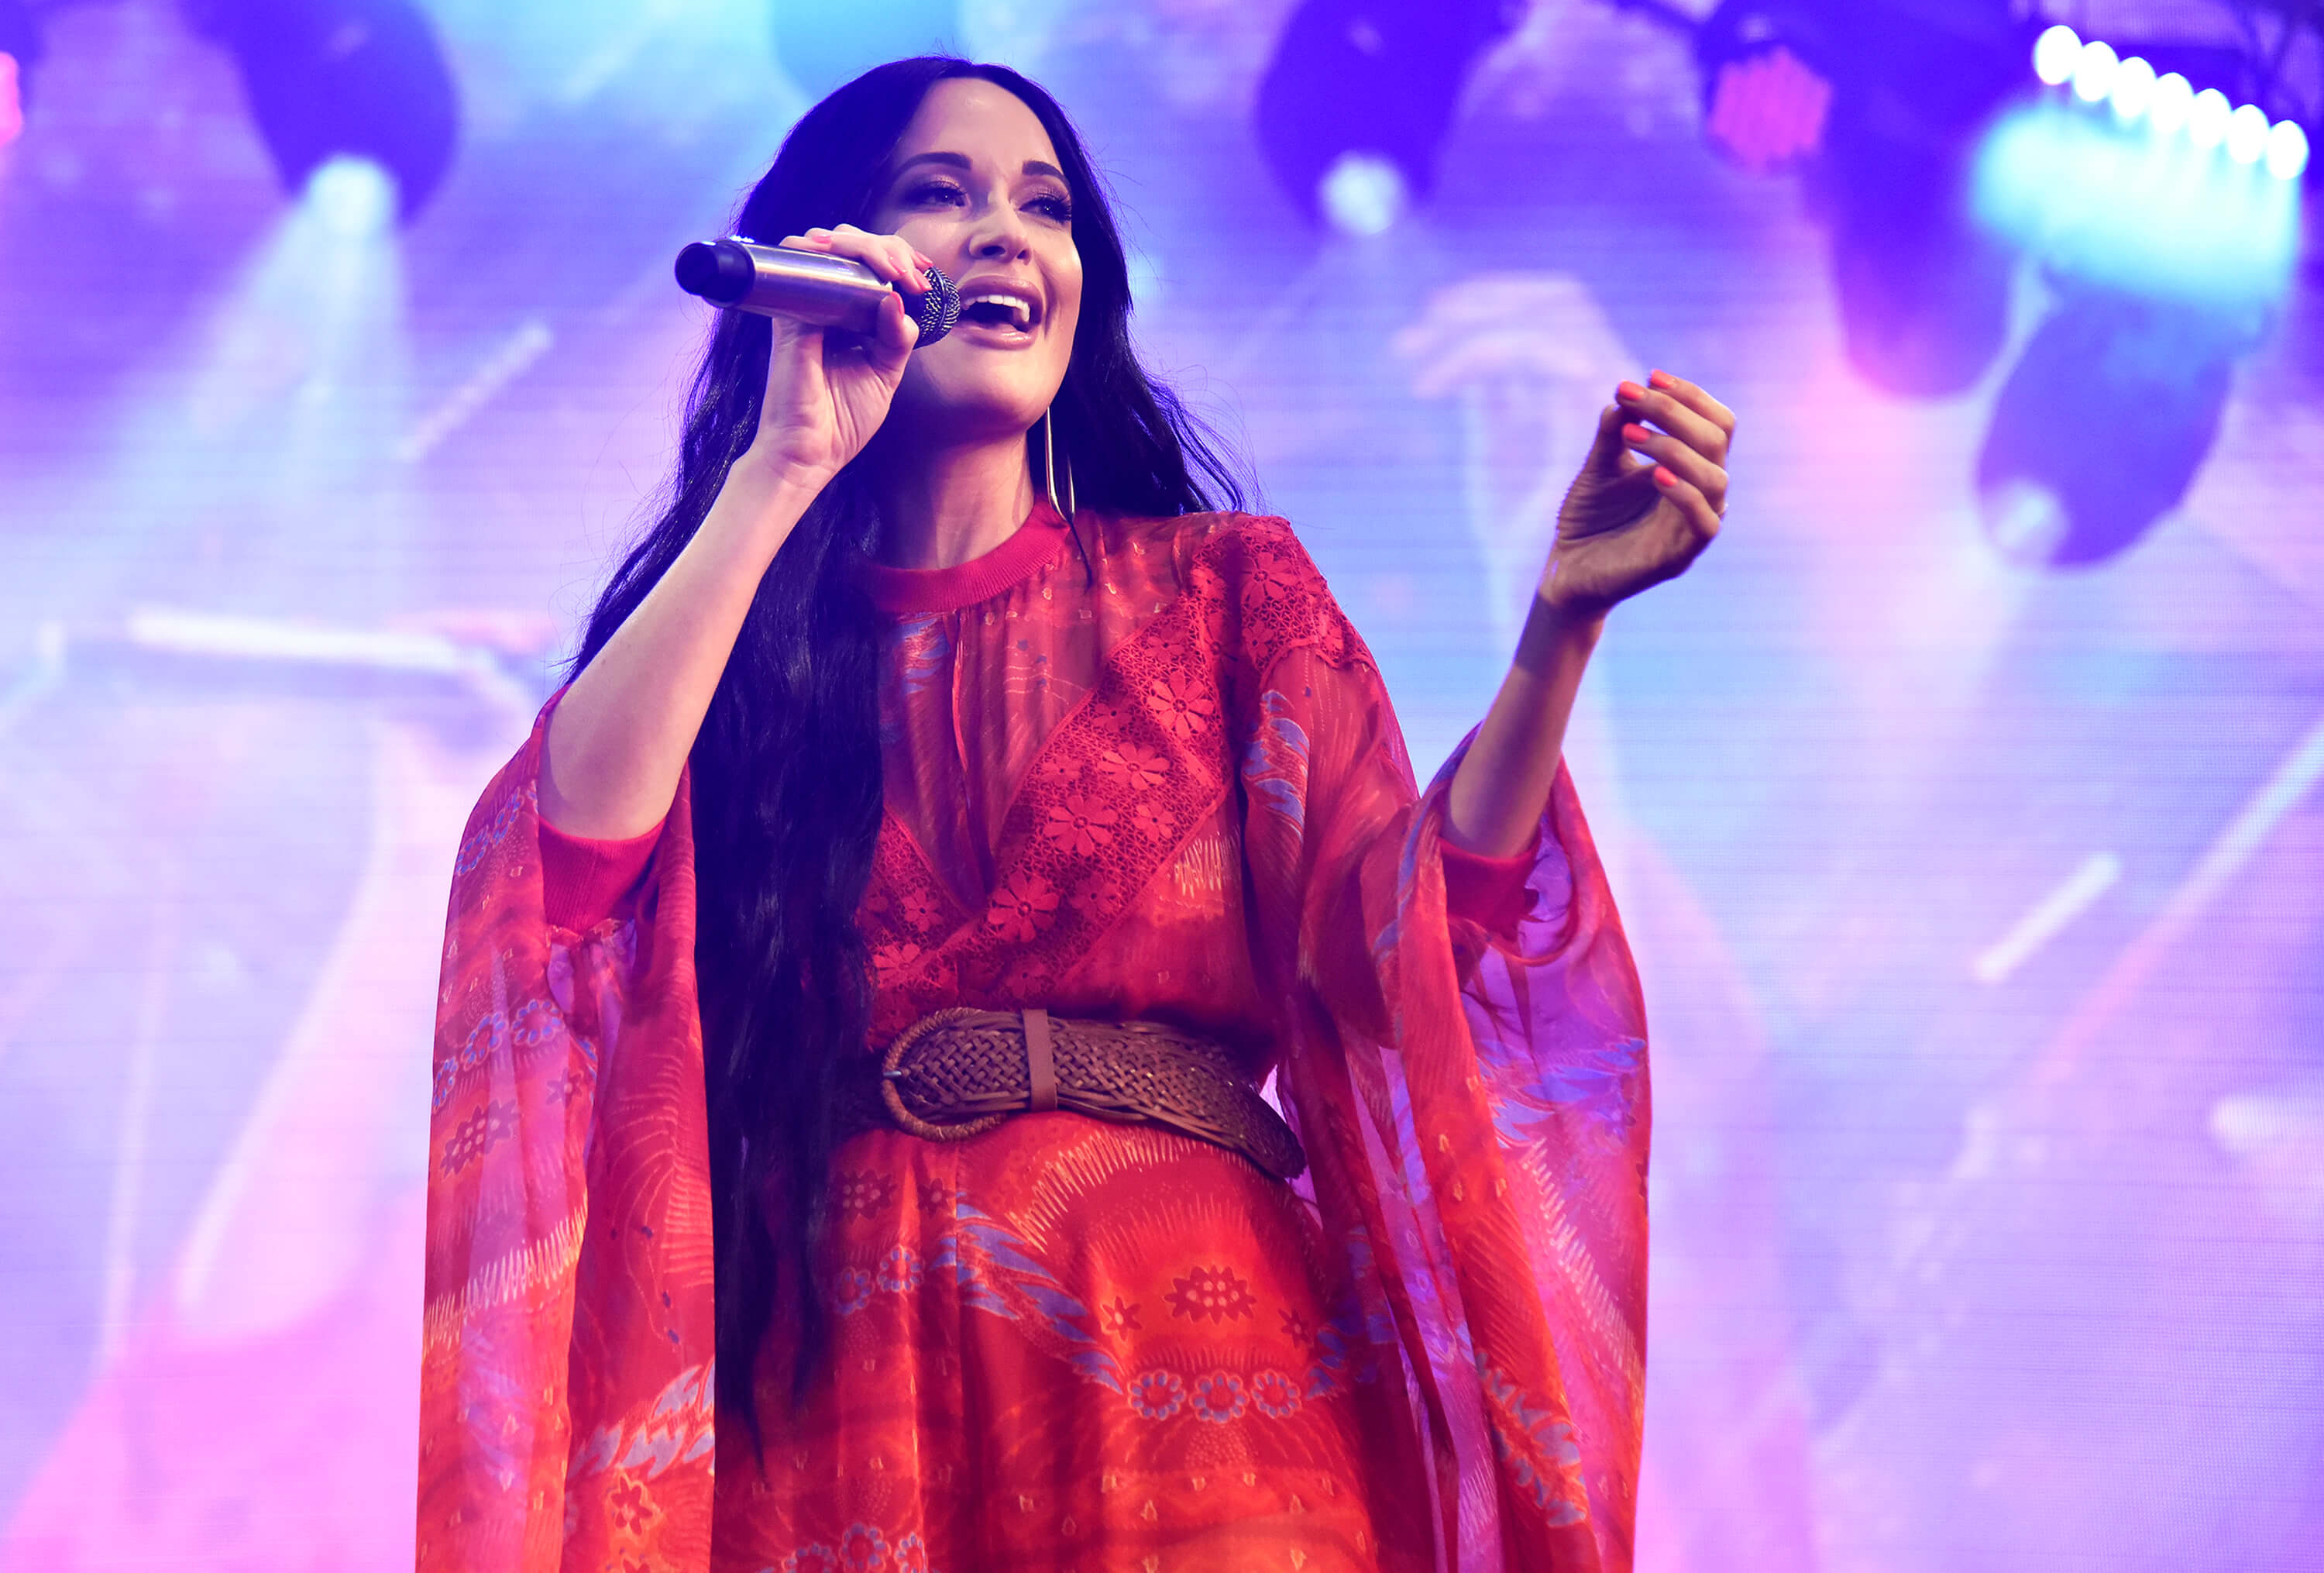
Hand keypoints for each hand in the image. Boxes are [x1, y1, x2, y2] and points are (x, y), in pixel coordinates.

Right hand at [742, 224, 930, 482]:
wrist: (810, 454)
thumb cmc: (842, 421)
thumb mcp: (884, 374)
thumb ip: (896, 338)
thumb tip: (900, 299)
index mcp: (846, 316)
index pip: (868, 266)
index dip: (897, 257)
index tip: (925, 275)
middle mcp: (822, 304)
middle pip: (850, 245)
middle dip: (889, 247)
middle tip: (914, 274)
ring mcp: (803, 305)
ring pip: (828, 244)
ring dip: (867, 245)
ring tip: (897, 271)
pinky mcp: (790, 314)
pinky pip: (799, 263)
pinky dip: (828, 251)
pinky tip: (864, 265)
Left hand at [1540, 370, 1733, 621]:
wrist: (1567, 569)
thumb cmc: (1589, 516)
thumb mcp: (1599, 465)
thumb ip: (1613, 430)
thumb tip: (1626, 392)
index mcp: (1690, 467)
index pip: (1714, 422)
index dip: (1690, 396)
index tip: (1650, 375)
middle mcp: (1701, 492)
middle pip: (1716, 439)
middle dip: (1675, 411)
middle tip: (1632, 396)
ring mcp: (1693, 525)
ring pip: (1715, 477)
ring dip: (1674, 447)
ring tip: (1632, 433)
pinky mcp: (1681, 556)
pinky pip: (1704, 522)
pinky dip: (1684, 494)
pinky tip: (1654, 475)